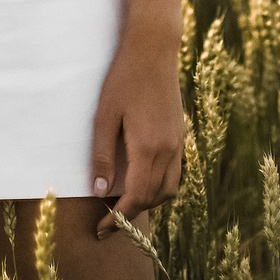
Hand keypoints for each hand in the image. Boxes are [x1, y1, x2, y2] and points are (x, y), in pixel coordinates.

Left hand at [89, 23, 184, 237]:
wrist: (154, 49)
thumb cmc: (124, 79)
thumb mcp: (104, 116)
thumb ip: (102, 155)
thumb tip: (99, 191)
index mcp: (149, 148)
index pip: (136, 196)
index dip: (119, 218)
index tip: (102, 230)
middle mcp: (169, 150)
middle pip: (155, 197)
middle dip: (133, 213)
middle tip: (109, 221)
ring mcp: (178, 142)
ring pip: (170, 188)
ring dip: (149, 200)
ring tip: (126, 203)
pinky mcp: (180, 133)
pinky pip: (175, 172)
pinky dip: (161, 185)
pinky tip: (143, 179)